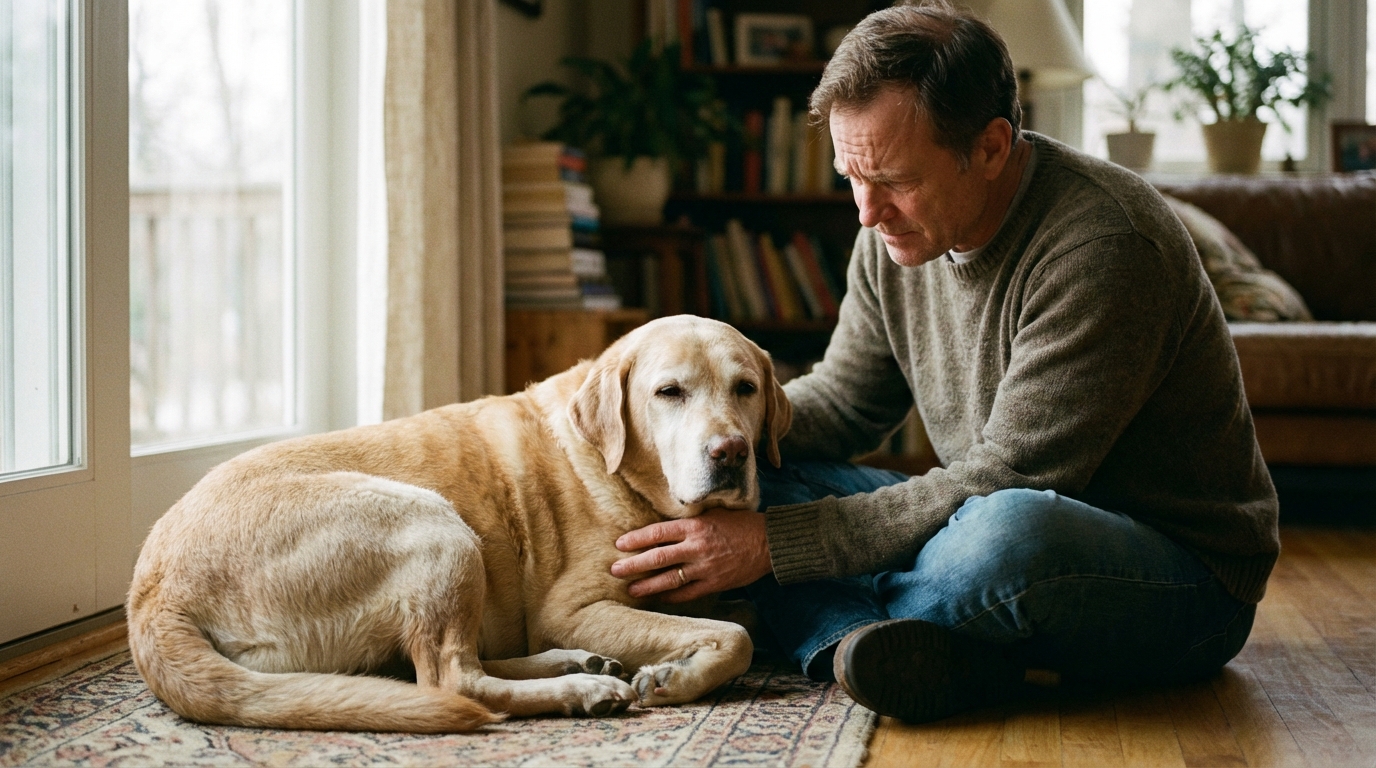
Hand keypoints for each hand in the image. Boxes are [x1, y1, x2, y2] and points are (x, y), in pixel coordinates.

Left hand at [610, 508, 771, 602]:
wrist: (769, 543)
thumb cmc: (740, 524)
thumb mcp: (713, 513)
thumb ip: (689, 521)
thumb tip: (662, 528)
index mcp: (695, 526)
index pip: (658, 533)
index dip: (636, 539)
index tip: (619, 545)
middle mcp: (697, 547)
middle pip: (658, 557)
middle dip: (633, 565)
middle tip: (615, 570)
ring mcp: (706, 568)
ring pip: (670, 578)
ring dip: (647, 585)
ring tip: (631, 589)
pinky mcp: (715, 584)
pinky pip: (688, 593)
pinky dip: (671, 596)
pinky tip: (658, 598)